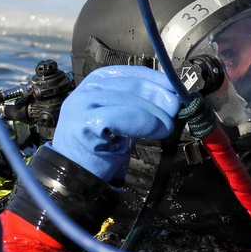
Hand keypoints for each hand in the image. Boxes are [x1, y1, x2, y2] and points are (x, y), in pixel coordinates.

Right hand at [51, 66, 180, 180]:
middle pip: (131, 84)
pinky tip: (156, 131)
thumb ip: (138, 109)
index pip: (129, 72)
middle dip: (159, 95)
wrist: (74, 178)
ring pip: (129, 99)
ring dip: (155, 113)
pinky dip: (145, 122)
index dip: (155, 79)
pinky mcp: (85, 123)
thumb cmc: (97, 152)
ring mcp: (82, 105)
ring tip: (167, 125)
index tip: (174, 88)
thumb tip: (168, 100)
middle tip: (176, 108)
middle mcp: (86, 91)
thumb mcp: (120, 123)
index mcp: (94, 85)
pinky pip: (122, 117)